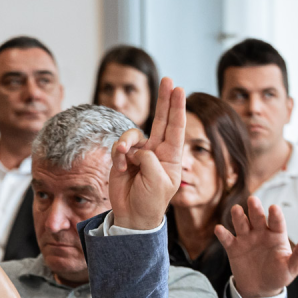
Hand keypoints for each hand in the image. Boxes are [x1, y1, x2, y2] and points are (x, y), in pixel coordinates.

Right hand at [107, 77, 185, 229]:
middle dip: (164, 100)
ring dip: (128, 142)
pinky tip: (120, 168)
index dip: (177, 108)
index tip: (179, 89)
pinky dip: (118, 154)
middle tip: (168, 80)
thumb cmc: (151, 202)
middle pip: (161, 120)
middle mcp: (156, 151)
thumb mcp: (158, 181)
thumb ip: (150, 159)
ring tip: (125, 157)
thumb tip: (136, 148)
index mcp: (171, 156)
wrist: (132, 217)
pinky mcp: (123, 158)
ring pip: (133, 134)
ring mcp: (139, 154)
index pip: (176, 127)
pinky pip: (120, 146)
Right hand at [215, 197, 297, 297]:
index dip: (275, 215)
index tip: (273, 208)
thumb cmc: (278, 276)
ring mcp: (246, 239)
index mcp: (276, 236)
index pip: (277, 222)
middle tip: (252, 200)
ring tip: (236, 210)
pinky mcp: (233, 248)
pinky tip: (219, 229)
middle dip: (255, 209)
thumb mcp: (291, 268)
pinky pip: (227, 239)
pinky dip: (222, 234)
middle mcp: (261, 233)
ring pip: (241, 224)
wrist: (259, 289)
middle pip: (257, 218)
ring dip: (238, 216)